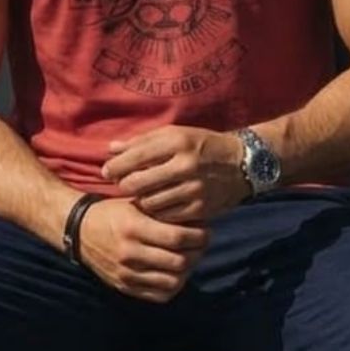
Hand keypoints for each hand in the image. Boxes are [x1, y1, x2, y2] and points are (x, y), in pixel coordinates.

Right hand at [76, 197, 210, 303]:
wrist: (79, 231)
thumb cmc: (112, 213)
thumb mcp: (135, 204)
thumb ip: (163, 212)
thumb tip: (198, 220)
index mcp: (134, 227)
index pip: (177, 237)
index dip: (199, 236)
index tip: (206, 231)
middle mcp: (130, 252)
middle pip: (179, 261)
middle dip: (197, 253)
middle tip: (202, 245)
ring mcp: (126, 273)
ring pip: (172, 281)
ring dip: (187, 271)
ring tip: (189, 258)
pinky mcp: (124, 286)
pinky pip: (159, 295)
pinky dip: (173, 286)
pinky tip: (174, 273)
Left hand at [100, 124, 248, 223]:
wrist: (241, 163)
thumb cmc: (201, 145)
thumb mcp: (175, 134)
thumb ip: (142, 141)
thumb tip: (110, 149)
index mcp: (176, 142)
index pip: (134, 157)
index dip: (114, 167)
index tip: (108, 171)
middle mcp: (185, 165)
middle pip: (137, 183)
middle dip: (124, 185)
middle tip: (124, 184)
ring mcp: (194, 189)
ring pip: (149, 202)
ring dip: (141, 199)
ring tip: (142, 194)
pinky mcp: (200, 209)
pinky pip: (166, 216)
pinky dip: (158, 212)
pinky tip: (158, 204)